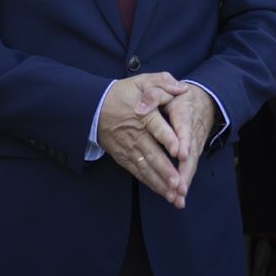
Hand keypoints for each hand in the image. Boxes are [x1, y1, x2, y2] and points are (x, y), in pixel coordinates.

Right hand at [96, 73, 186, 206]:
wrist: (93, 107)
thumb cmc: (121, 94)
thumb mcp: (140, 81)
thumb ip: (162, 82)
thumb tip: (182, 88)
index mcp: (142, 113)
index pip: (156, 127)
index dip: (168, 138)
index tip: (180, 151)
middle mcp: (135, 133)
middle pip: (152, 153)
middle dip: (166, 170)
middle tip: (179, 183)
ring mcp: (128, 147)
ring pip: (146, 167)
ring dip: (160, 182)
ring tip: (174, 195)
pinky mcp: (123, 157)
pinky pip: (138, 172)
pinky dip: (150, 183)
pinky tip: (163, 192)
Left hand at [162, 87, 217, 208]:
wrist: (204, 101)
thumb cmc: (179, 96)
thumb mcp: (166, 89)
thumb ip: (154, 94)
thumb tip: (140, 108)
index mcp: (184, 113)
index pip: (185, 127)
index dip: (183, 140)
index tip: (180, 153)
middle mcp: (192, 132)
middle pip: (190, 153)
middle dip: (185, 171)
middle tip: (179, 187)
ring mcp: (194, 145)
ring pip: (190, 165)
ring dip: (184, 182)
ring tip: (177, 198)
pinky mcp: (192, 154)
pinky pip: (187, 169)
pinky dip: (182, 183)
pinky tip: (175, 197)